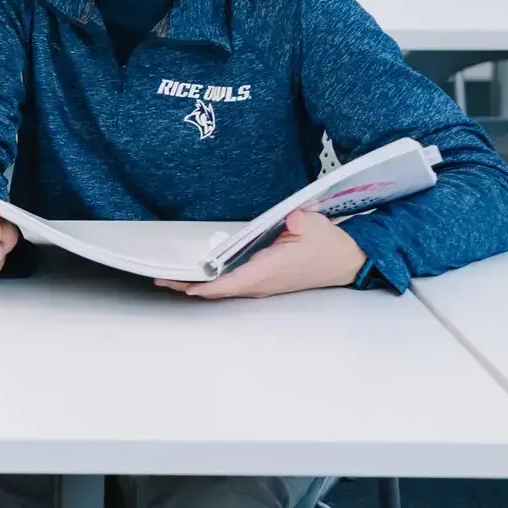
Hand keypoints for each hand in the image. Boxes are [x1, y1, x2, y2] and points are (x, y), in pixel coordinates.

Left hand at [156, 209, 366, 299]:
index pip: (230, 281)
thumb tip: (289, 219)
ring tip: (169, 279)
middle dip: (189, 285)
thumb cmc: (328, 243)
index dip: (205, 285)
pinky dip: (211, 282)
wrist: (347, 259)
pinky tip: (196, 277)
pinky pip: (232, 284)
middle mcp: (262, 282)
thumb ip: (298, 221)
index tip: (182, 284)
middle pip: (219, 288)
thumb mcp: (313, 225)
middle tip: (160, 279)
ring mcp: (262, 284)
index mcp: (269, 270)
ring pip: (223, 288)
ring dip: (197, 285)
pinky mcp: (264, 280)